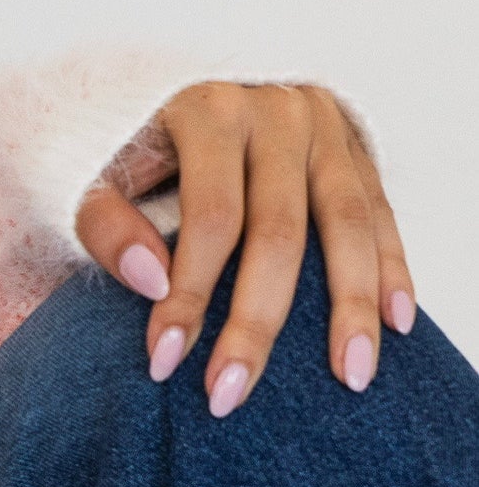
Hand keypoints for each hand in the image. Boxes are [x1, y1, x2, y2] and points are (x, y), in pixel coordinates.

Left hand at [74, 80, 415, 413]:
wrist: (176, 93)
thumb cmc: (130, 148)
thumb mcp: (94, 173)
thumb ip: (105, 223)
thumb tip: (152, 281)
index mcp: (207, 110)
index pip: (210, 218)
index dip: (190, 294)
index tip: (163, 361)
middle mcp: (275, 112)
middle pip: (279, 233)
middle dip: (255, 324)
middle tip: (229, 393)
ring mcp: (324, 128)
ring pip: (348, 226)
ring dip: (351, 307)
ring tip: (347, 375)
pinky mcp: (356, 147)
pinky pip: (381, 213)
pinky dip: (391, 269)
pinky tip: (394, 323)